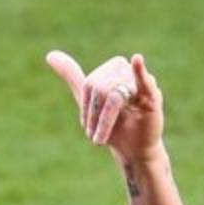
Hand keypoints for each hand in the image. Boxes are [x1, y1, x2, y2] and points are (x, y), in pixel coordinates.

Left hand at [45, 50, 163, 160]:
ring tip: (104, 135)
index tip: (88, 126)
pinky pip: (144, 81)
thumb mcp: (88, 99)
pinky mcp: (153, 98)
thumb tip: (50, 54)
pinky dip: (140, 70)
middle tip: (96, 134)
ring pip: (114, 93)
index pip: (91, 82)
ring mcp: (141, 85)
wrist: (132, 149)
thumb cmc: (113, 124)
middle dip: (95, 115)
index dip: (87, 107)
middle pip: (101, 87)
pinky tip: (137, 59)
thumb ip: (73, 76)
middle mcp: (128, 75)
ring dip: (106, 119)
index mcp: (114, 71)